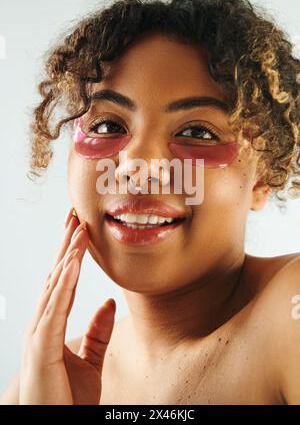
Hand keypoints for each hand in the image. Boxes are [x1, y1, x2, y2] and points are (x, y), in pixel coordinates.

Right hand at [19, 209, 115, 404]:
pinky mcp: (41, 347)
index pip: (63, 281)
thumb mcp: (90, 361)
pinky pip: (55, 310)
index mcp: (53, 325)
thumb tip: (108, 303)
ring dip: (67, 256)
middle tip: (75, 215)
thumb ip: (98, 332)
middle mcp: (42, 324)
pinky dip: (63, 285)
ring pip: (54, 286)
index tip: (80, 230)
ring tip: (78, 229)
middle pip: (55, 275)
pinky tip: (72, 264)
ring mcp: (38, 334)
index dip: (71, 254)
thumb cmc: (66, 400)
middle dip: (66, 245)